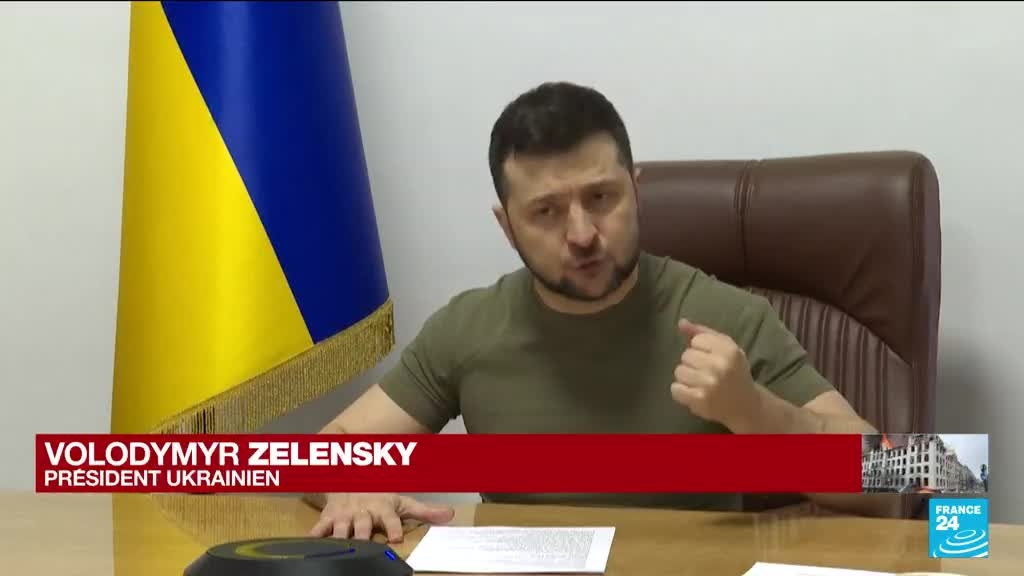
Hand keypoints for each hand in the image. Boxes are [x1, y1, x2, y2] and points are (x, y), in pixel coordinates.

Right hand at [309, 493, 454, 541]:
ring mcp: (345, 514)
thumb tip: (451, 515)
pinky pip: (319, 526)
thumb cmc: (381, 495)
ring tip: (340, 548)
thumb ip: (425, 511)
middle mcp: (363, 512)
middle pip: (363, 526)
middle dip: (363, 535)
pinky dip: (314, 534)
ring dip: (340, 537)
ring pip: (340, 527)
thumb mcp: (403, 501)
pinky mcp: (328, 516)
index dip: (393, 528)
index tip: (395, 538)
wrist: (352, 476)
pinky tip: (309, 543)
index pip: (390, 519)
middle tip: (364, 545)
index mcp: (383, 508)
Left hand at [670, 318, 760, 429]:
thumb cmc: (734, 372)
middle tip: (707, 373)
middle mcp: (719, 365)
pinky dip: (681, 392)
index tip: (711, 359)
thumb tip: (681, 322)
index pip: (696, 340)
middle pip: (686, 355)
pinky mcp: (699, 399)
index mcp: (729, 350)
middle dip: (693, 364)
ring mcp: (709, 383)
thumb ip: (703, 333)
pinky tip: (694, 393)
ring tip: (701, 383)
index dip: (701, 350)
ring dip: (686, 378)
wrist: (745, 405)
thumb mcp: (726, 348)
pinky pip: (675, 389)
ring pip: (679, 371)